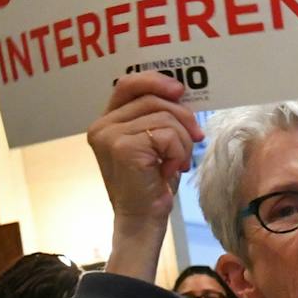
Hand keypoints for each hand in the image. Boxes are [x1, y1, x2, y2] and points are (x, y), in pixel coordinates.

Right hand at [87, 71, 203, 281]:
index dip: (156, 81)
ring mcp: (109, 135)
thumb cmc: (152, 179)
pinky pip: (168, 134)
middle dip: (184, 118)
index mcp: (108, 120)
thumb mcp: (155, 140)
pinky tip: (170, 168)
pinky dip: (179, 151)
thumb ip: (157, 114)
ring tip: (176, 161)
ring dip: (183, 141)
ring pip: (166, 118)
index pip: (129, 84)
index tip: (180, 91)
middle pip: (154, 99)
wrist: (143, 216)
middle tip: (195, 138)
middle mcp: (102, 125)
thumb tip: (180, 91)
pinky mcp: (122, 147)